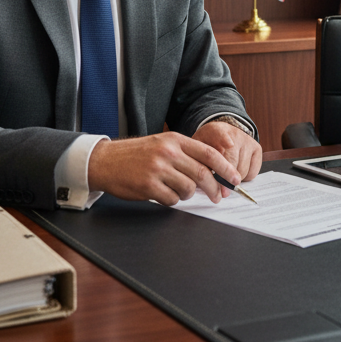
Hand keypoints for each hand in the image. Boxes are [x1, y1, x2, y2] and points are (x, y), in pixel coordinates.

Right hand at [87, 132, 242, 204]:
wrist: (106, 161)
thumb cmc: (137, 154)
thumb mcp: (163, 145)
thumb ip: (186, 154)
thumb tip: (212, 172)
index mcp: (175, 140)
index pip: (209, 153)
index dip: (225, 168)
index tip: (234, 179)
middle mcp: (168, 153)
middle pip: (202, 174)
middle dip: (214, 189)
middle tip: (217, 197)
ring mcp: (158, 169)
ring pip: (188, 189)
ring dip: (188, 195)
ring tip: (177, 190)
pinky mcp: (148, 186)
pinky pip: (172, 199)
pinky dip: (172, 200)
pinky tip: (163, 194)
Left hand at [192, 119, 262, 182]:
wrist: (222, 135)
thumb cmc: (208, 147)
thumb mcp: (198, 151)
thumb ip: (201, 165)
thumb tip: (211, 188)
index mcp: (215, 131)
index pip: (221, 134)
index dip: (225, 140)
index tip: (229, 145)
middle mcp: (234, 133)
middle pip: (232, 161)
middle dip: (224, 180)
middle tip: (219, 191)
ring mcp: (247, 140)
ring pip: (242, 170)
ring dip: (233, 179)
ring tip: (226, 175)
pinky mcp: (257, 148)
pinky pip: (252, 172)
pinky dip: (245, 177)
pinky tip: (237, 172)